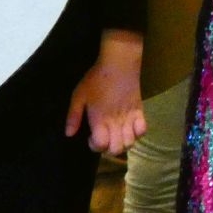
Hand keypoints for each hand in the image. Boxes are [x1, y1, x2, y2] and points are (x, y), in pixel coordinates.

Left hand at [66, 30, 147, 155]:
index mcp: (100, 119)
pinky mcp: (139, 111)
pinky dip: (137, 133)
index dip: (95, 146)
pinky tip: (130, 128)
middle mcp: (116, 122)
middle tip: (105, 138)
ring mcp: (129, 117)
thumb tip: (69, 134)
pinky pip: (143, 130)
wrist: (120, 63)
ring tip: (116, 134)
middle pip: (117, 149)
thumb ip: (73, 116)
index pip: (101, 145)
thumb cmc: (97, 78)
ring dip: (123, 143)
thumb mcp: (79, 95)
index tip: (92, 137)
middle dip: (109, 149)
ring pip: (130, 143)